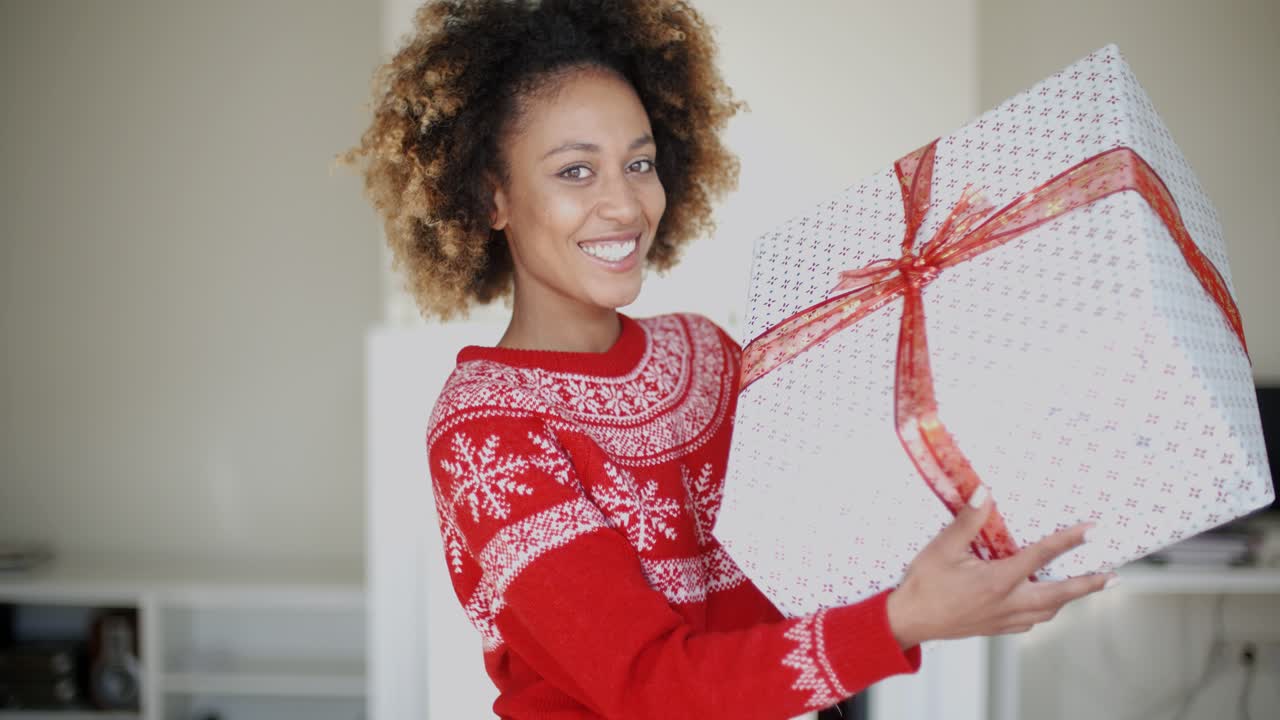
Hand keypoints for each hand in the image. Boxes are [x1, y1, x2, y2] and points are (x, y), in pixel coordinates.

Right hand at [885, 487, 1114, 648]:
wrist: (907, 621)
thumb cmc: (923, 585)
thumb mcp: (942, 548)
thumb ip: (968, 521)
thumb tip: (986, 492)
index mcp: (998, 581)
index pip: (1041, 556)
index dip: (1069, 540)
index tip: (1092, 529)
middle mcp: (1008, 603)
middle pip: (1059, 595)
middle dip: (1088, 585)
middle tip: (1112, 577)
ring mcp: (1003, 619)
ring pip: (1047, 611)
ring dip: (1068, 599)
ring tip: (1082, 587)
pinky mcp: (994, 628)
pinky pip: (1030, 623)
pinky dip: (1043, 612)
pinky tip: (1041, 606)